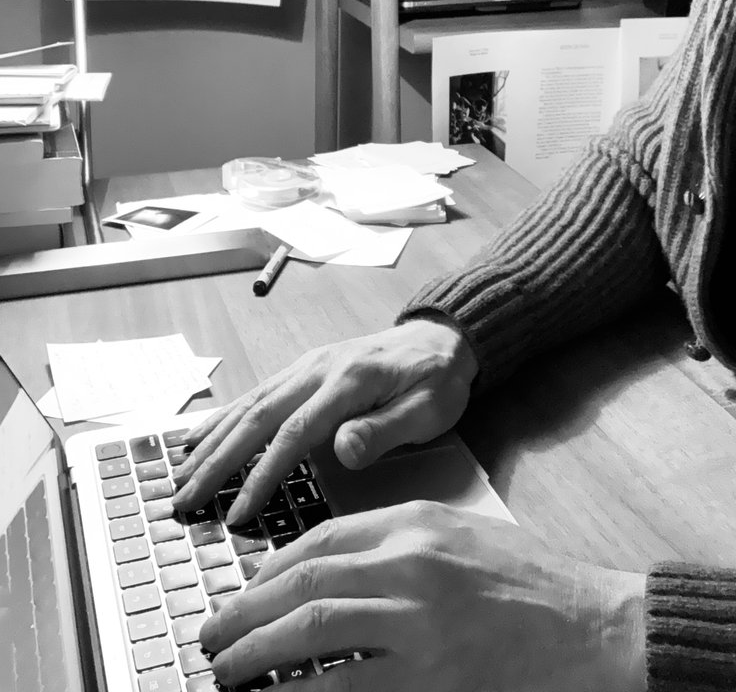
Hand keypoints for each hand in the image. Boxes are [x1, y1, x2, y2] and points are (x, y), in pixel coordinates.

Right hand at [171, 321, 477, 522]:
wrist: (441, 337)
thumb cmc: (437, 379)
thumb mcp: (429, 408)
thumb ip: (385, 429)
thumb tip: (341, 449)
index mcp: (348, 382)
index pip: (294, 432)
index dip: (261, 474)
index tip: (236, 514)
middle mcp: (317, 369)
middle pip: (257, 418)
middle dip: (216, 463)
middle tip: (183, 503)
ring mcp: (306, 367)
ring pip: (248, 405)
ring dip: (211, 443)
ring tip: (178, 478)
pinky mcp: (302, 370)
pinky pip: (255, 395)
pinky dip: (222, 418)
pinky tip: (197, 438)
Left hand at [199, 500, 646, 691]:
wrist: (594, 627)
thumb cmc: (533, 585)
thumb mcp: (465, 536)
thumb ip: (403, 544)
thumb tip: (331, 573)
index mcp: (417, 523)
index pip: (320, 538)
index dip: (267, 571)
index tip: (243, 594)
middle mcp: (410, 562)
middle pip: (301, 581)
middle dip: (242, 611)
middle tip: (211, 636)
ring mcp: (417, 620)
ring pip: (309, 631)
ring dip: (254, 653)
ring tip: (226, 672)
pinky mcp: (428, 676)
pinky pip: (341, 688)